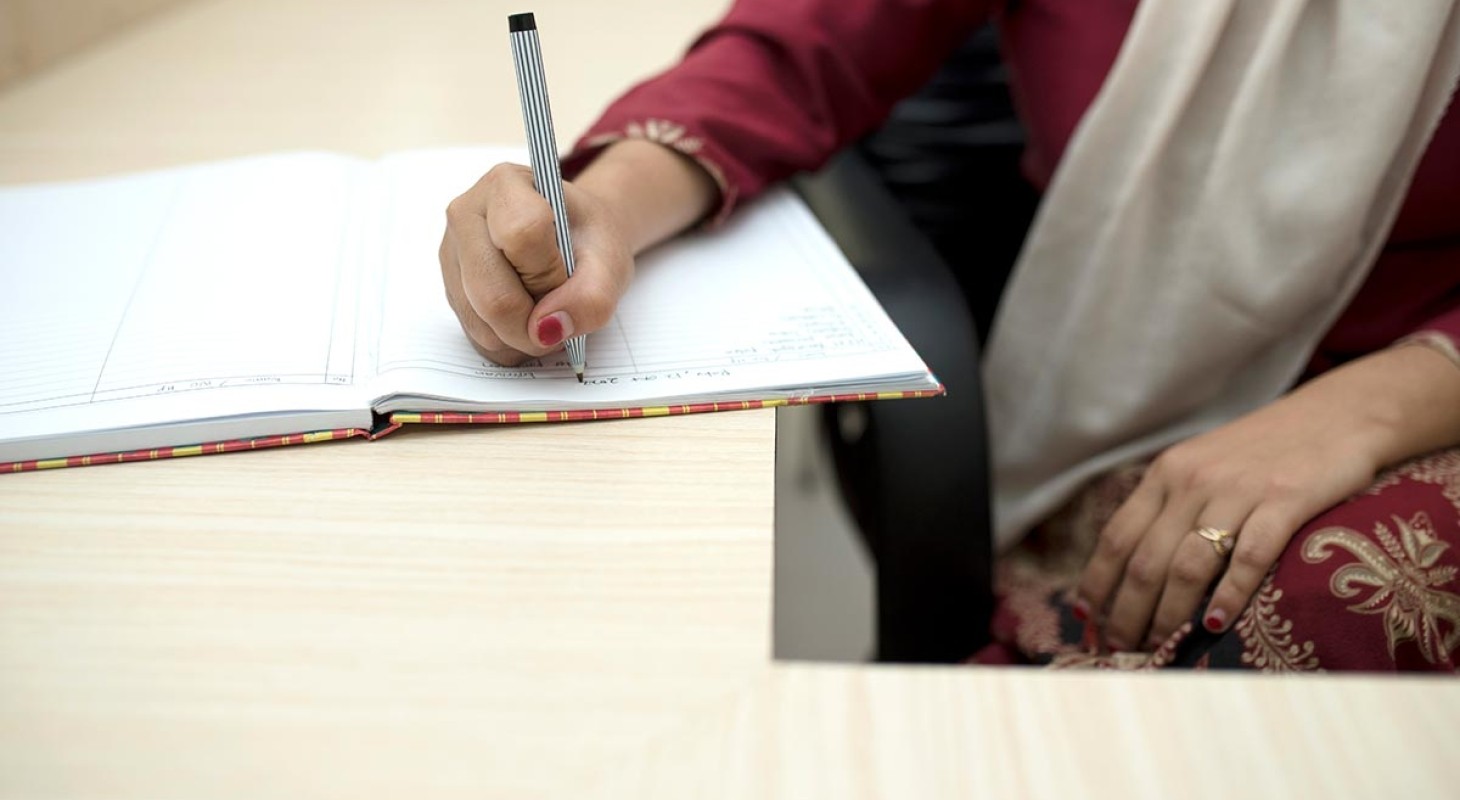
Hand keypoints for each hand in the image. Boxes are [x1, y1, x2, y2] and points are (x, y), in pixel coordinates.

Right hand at [439, 163, 632, 364]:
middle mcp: (466, 215)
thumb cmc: (589, 240)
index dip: (551, 274)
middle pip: (492, 295)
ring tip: (547, 308)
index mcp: (505, 185)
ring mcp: (451, 254)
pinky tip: (528, 317)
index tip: (568, 277)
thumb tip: (547, 330)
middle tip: (563, 312)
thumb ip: (592, 297)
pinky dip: (510, 340)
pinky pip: (476, 335)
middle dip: (537, 322)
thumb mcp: (610, 261)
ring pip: (482, 323)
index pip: (521, 235)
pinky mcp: (450, 288)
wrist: (575, 239)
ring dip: (524, 335)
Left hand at [1073, 380, 1385, 651]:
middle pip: (1146, 560)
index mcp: (1167, 473)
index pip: (1117, 536)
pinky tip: (1215, 624)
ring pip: (1188, 565)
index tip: (1084, 616)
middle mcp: (1193, 481)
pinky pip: (1249, 557)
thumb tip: (1136, 566)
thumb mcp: (1204, 466)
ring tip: (1161, 647)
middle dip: (1127, 612)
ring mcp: (1238, 490)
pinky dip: (1229, 595)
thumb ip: (1172, 506)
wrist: (1339, 413)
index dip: (1097, 580)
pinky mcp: (1285, 499)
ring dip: (1169, 614)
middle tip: (1120, 648)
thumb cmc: (1265, 450)